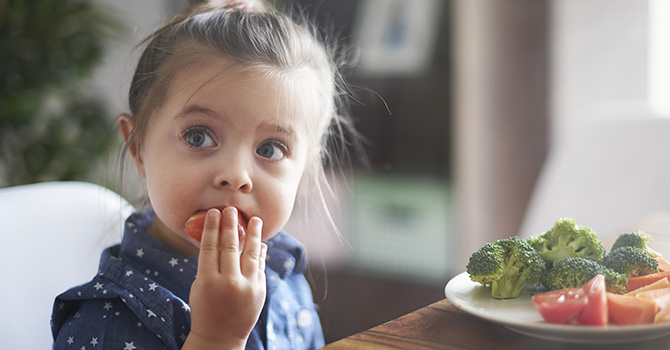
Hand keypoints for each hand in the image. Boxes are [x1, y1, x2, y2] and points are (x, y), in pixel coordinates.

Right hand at [183, 207, 266, 349]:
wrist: (220, 337)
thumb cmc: (205, 308)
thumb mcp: (200, 286)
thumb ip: (209, 265)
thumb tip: (221, 238)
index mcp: (207, 281)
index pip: (209, 248)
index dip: (212, 228)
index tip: (214, 212)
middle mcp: (228, 283)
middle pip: (230, 247)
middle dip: (231, 226)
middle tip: (231, 209)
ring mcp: (247, 287)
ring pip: (251, 254)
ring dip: (253, 234)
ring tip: (255, 220)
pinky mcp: (259, 291)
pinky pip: (260, 266)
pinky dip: (260, 254)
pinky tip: (261, 242)